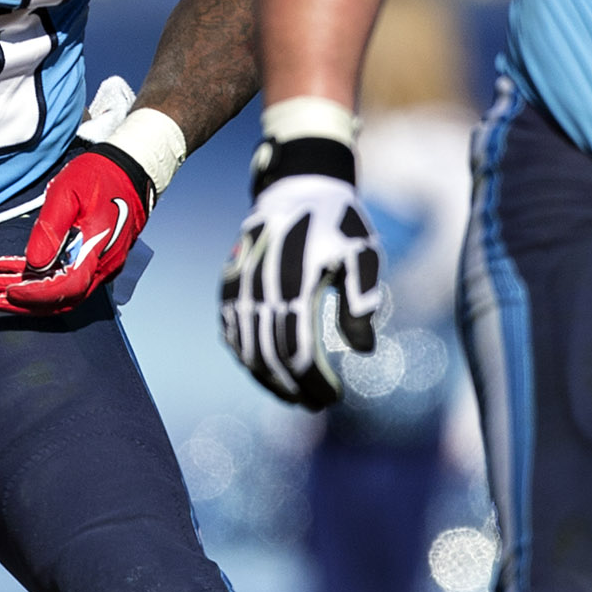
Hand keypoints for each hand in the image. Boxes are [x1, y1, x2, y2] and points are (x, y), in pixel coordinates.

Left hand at [0, 144, 151, 312]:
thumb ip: (49, 230)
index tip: (8, 291)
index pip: (66, 288)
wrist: (129, 170)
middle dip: (22, 302)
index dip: (35, 295)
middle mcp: (102, 265)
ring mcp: (100, 265)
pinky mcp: (93, 260)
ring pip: (60, 292)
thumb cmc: (100, 176)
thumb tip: (33, 263)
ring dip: (26, 292)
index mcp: (98, 250)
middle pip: (61, 299)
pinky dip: (37, 279)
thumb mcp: (67, 192)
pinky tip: (12, 269)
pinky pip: (64, 278)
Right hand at [220, 173, 384, 408]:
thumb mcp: (363, 253)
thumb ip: (362, 299)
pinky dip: (245, 356)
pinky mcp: (229, 285)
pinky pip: (230, 331)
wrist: (297, 187)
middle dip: (293, 387)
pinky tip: (265, 370)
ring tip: (293, 395)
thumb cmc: (339, 222)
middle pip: (269, 355)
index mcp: (294, 281)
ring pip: (245, 348)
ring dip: (268, 379)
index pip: (297, 349)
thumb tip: (362, 350)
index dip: (312, 381)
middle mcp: (260, 287)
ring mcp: (239, 286)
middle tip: (316, 404)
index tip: (333, 399)